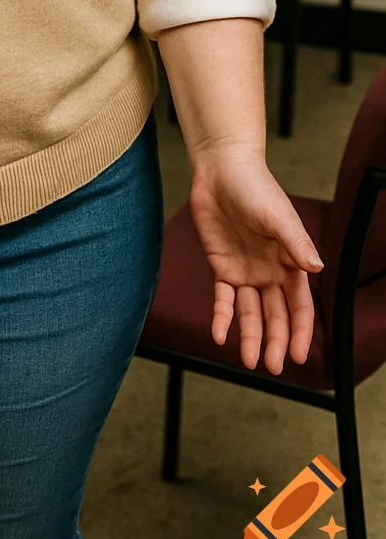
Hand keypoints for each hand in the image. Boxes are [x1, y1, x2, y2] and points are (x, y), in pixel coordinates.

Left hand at [187, 143, 323, 374]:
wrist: (220, 171)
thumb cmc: (256, 189)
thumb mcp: (279, 216)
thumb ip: (296, 243)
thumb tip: (317, 268)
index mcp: (291, 263)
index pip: (300, 305)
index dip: (300, 331)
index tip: (299, 356)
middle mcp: (270, 272)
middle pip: (276, 315)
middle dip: (276, 342)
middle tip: (272, 367)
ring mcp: (245, 272)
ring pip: (250, 312)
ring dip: (251, 336)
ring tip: (250, 361)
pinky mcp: (221, 267)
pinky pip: (222, 299)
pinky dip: (222, 317)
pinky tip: (219, 336)